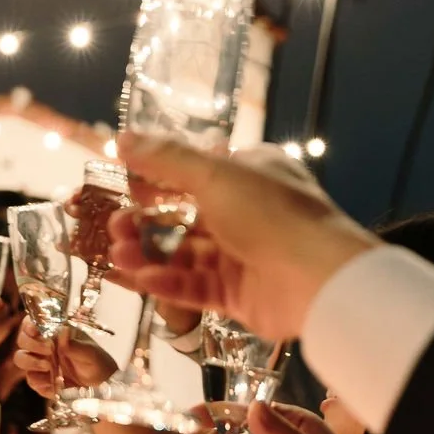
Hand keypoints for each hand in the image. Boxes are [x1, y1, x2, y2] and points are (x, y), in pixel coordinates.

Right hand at [12, 317, 116, 397]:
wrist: (100, 386)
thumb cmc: (97, 362)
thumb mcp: (90, 352)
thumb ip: (76, 345)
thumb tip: (63, 331)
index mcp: (54, 332)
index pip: (33, 322)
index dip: (29, 324)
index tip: (34, 330)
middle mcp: (43, 345)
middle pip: (22, 340)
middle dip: (31, 344)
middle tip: (49, 350)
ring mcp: (40, 363)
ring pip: (20, 358)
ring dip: (31, 362)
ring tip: (48, 367)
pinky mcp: (41, 381)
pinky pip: (31, 380)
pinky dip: (39, 382)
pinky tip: (54, 383)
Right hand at [107, 134, 374, 343]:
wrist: (318, 279)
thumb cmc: (270, 213)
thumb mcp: (215, 174)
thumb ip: (166, 159)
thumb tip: (123, 138)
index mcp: (250, 173)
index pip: (196, 170)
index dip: (158, 176)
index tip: (123, 182)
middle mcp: (247, 212)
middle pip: (185, 215)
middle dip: (146, 220)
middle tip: (115, 225)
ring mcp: (243, 256)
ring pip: (185, 253)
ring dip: (149, 252)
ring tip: (118, 254)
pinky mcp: (238, 295)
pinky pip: (195, 287)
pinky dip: (168, 282)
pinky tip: (142, 278)